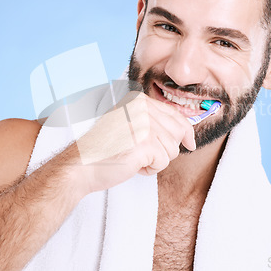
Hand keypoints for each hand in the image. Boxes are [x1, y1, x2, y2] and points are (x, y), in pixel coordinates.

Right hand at [76, 91, 195, 192]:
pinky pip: (163, 162)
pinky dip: (150, 169)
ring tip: (134, 158)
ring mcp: (143, 124)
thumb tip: (187, 133)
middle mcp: (142, 108)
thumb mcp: (131, 126)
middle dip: (164, 149)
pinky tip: (132, 164)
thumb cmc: (105, 149)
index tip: (190, 142)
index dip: (185, 132)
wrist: (81, 165)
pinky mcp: (144, 143)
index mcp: (139, 100)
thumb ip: (156, 122)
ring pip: (172, 150)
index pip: (175, 115)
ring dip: (156, 161)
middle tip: (141, 153)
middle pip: (177, 133)